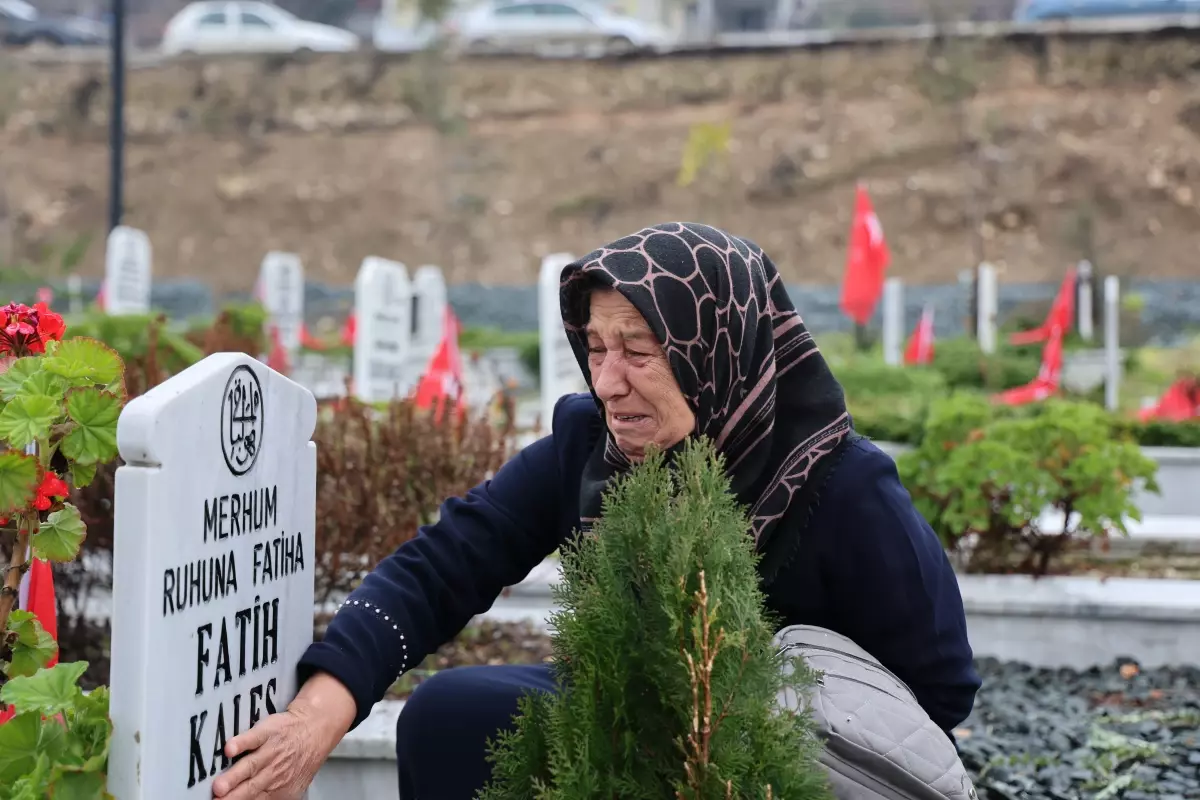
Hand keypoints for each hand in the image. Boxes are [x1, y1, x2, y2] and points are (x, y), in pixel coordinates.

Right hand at [211, 673, 355, 798]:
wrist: (314, 727)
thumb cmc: (296, 758)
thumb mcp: (289, 785)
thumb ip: (269, 796)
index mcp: (277, 789)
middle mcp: (273, 772)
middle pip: (250, 787)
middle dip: (233, 796)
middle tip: (218, 799)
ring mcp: (270, 751)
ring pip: (250, 765)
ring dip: (234, 776)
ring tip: (219, 785)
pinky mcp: (267, 731)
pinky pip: (253, 738)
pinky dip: (241, 743)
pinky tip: (231, 748)